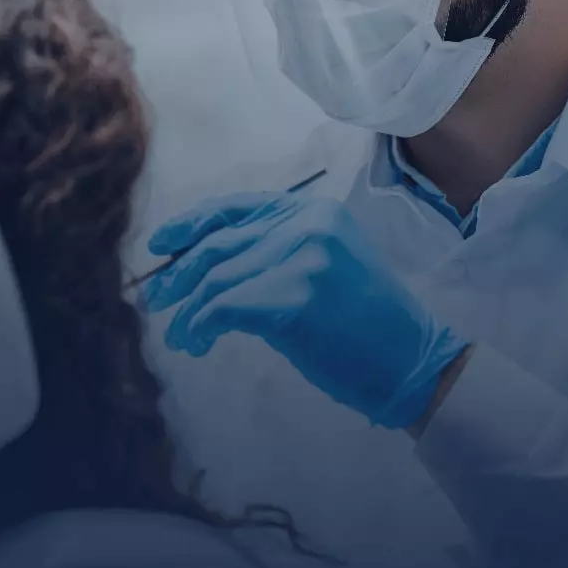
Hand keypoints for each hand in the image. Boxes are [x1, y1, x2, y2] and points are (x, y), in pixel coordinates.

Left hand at [140, 192, 468, 429]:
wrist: (410, 359)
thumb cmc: (368, 321)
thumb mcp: (327, 263)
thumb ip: (279, 249)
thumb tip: (208, 263)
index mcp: (315, 209)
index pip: (237, 208)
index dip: (191, 225)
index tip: (159, 244)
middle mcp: (308, 223)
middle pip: (219, 244)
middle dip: (179, 273)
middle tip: (157, 301)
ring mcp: (303, 257)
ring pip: (216, 279)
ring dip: (189, 312)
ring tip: (180, 336)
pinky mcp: (294, 297)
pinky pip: (223, 308)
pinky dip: (201, 327)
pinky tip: (198, 343)